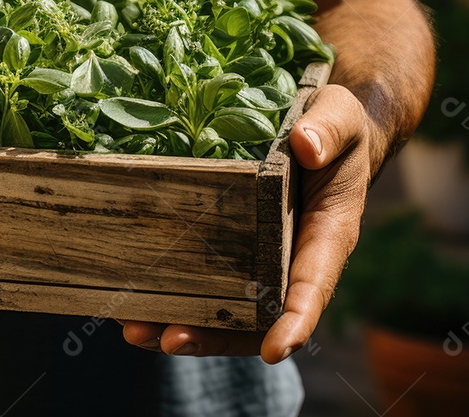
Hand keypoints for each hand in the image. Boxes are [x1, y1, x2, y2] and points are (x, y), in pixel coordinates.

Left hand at [121, 84, 372, 362]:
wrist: (322, 133)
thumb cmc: (335, 128)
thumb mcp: (338, 118)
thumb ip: (327, 130)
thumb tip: (305, 146)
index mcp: (327, 235)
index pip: (312, 285)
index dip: (294, 320)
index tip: (273, 350)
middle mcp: (292, 260)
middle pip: (257, 316)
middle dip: (215, 335)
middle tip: (169, 339)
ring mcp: (260, 260)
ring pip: (226, 310)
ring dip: (183, 324)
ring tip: (135, 331)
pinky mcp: (233, 250)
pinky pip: (208, 284)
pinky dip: (172, 297)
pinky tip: (130, 302)